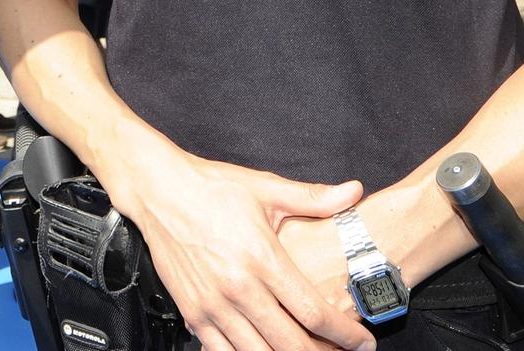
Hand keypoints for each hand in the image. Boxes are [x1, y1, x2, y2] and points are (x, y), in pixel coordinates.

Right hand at [109, 146, 373, 350]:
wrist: (160, 191)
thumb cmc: (212, 188)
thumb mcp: (266, 188)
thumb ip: (314, 198)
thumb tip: (354, 191)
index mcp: (262, 258)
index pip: (313, 311)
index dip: (344, 333)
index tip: (363, 341)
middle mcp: (239, 288)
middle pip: (290, 343)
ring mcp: (213, 305)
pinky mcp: (193, 313)